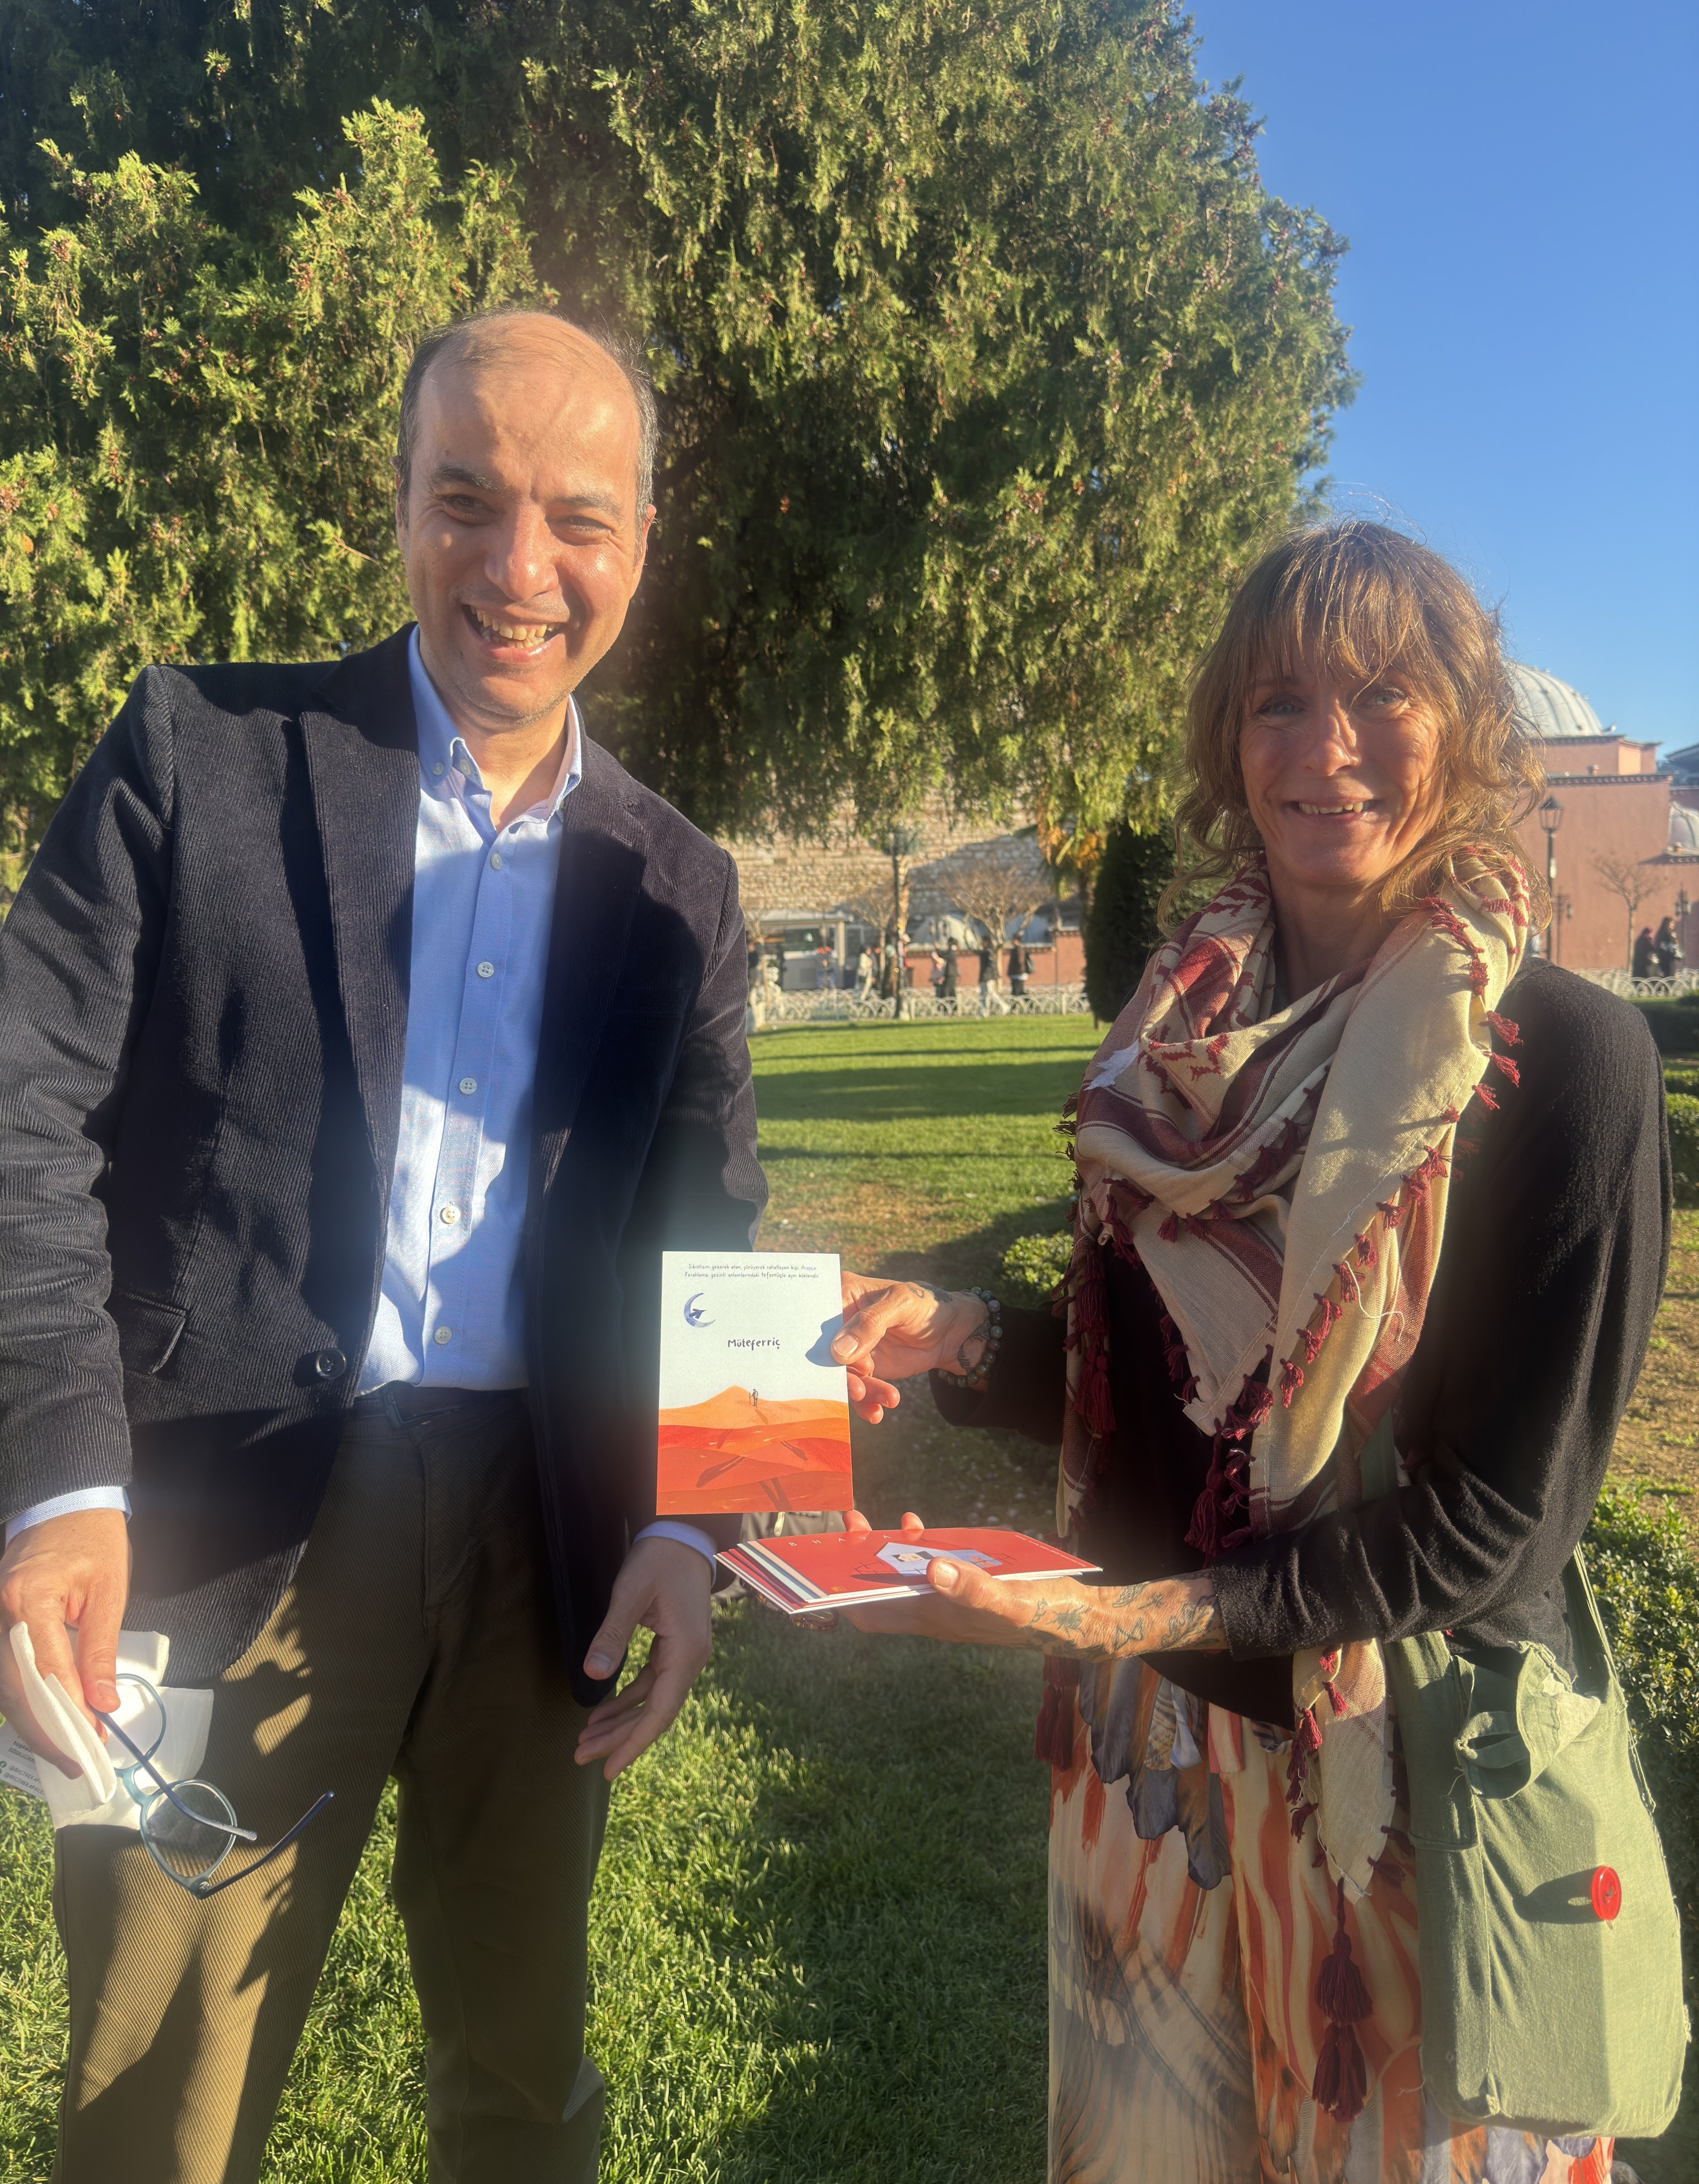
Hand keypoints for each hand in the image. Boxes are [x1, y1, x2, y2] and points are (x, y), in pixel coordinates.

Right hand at [0, 1509, 130, 1776]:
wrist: (64, 1504)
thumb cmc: (93, 1542)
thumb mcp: (109, 1592)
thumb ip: (100, 1650)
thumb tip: (103, 1704)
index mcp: (29, 1598)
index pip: (45, 1669)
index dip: (67, 1711)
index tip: (92, 1741)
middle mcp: (0, 1614)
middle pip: (16, 1687)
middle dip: (46, 1730)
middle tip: (78, 1761)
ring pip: (6, 1687)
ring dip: (35, 1723)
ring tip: (68, 1751)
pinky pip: (6, 1673)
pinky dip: (26, 1702)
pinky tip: (49, 1723)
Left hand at [574, 1537, 712, 1780]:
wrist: (682, 1535)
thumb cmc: (658, 1559)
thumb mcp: (631, 1593)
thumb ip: (612, 1634)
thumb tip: (592, 1675)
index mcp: (685, 1652)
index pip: (660, 1711)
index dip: (634, 1743)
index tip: (608, 1769)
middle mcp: (690, 1659)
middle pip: (654, 1713)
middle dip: (618, 1737)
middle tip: (580, 1755)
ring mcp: (684, 1654)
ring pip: (652, 1701)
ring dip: (621, 1721)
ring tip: (586, 1739)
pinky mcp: (674, 1646)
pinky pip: (651, 1683)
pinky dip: (627, 1699)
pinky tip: (604, 1711)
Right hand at [832, 1273, 992, 1421]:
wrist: (947, 1332)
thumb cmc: (923, 1305)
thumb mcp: (900, 1305)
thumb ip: (870, 1324)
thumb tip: (838, 1351)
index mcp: (841, 1294)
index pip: (816, 1316)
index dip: (820, 1339)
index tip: (834, 1359)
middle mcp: (839, 1323)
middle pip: (824, 1351)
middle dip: (840, 1373)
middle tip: (858, 1388)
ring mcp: (849, 1349)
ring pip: (841, 1374)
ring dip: (858, 1391)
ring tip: (884, 1397)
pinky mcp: (862, 1370)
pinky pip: (856, 1390)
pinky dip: (866, 1403)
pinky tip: (877, 1412)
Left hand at [840, 1507, 1222, 1657]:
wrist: (1076, 1621)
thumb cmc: (1042, 1612)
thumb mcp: (1008, 1598)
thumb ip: (972, 1586)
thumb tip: (929, 1567)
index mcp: (934, 1619)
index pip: (870, 1614)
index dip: (841, 1595)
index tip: (824, 1564)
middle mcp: (934, 1613)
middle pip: (878, 1593)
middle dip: (856, 1563)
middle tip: (848, 1525)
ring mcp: (948, 1601)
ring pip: (901, 1579)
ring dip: (884, 1553)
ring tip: (876, 1521)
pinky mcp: (965, 1587)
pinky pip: (928, 1569)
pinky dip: (918, 1549)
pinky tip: (921, 1527)